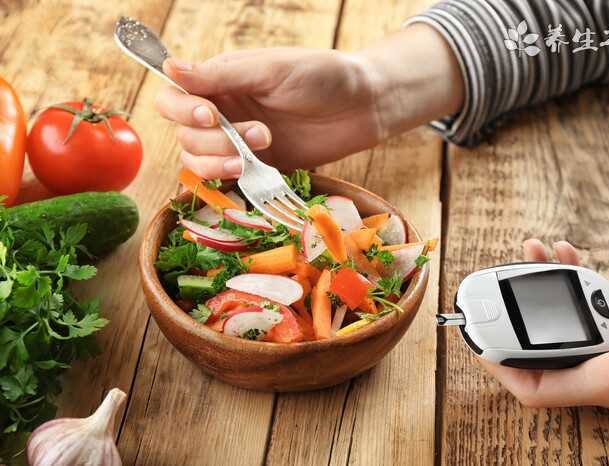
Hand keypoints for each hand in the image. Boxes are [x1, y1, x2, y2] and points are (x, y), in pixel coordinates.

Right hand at [154, 25, 462, 178]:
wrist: (364, 106)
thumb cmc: (322, 75)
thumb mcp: (271, 69)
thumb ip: (221, 75)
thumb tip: (169, 67)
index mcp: (221, 80)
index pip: (172, 97)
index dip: (182, 110)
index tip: (212, 115)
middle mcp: (223, 112)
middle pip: (184, 135)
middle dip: (214, 140)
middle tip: (260, 133)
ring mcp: (238, 142)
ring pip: (199, 162)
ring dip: (220, 162)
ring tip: (263, 148)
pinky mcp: (258, 168)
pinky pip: (227, 181)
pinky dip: (231, 181)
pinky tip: (252, 172)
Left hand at [478, 239, 608, 408]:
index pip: (537, 386)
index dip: (502, 368)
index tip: (478, 342)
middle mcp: (601, 368)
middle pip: (539, 346)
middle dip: (513, 314)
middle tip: (494, 285)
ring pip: (559, 320)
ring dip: (541, 286)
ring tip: (531, 251)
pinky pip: (586, 306)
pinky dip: (573, 279)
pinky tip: (566, 254)